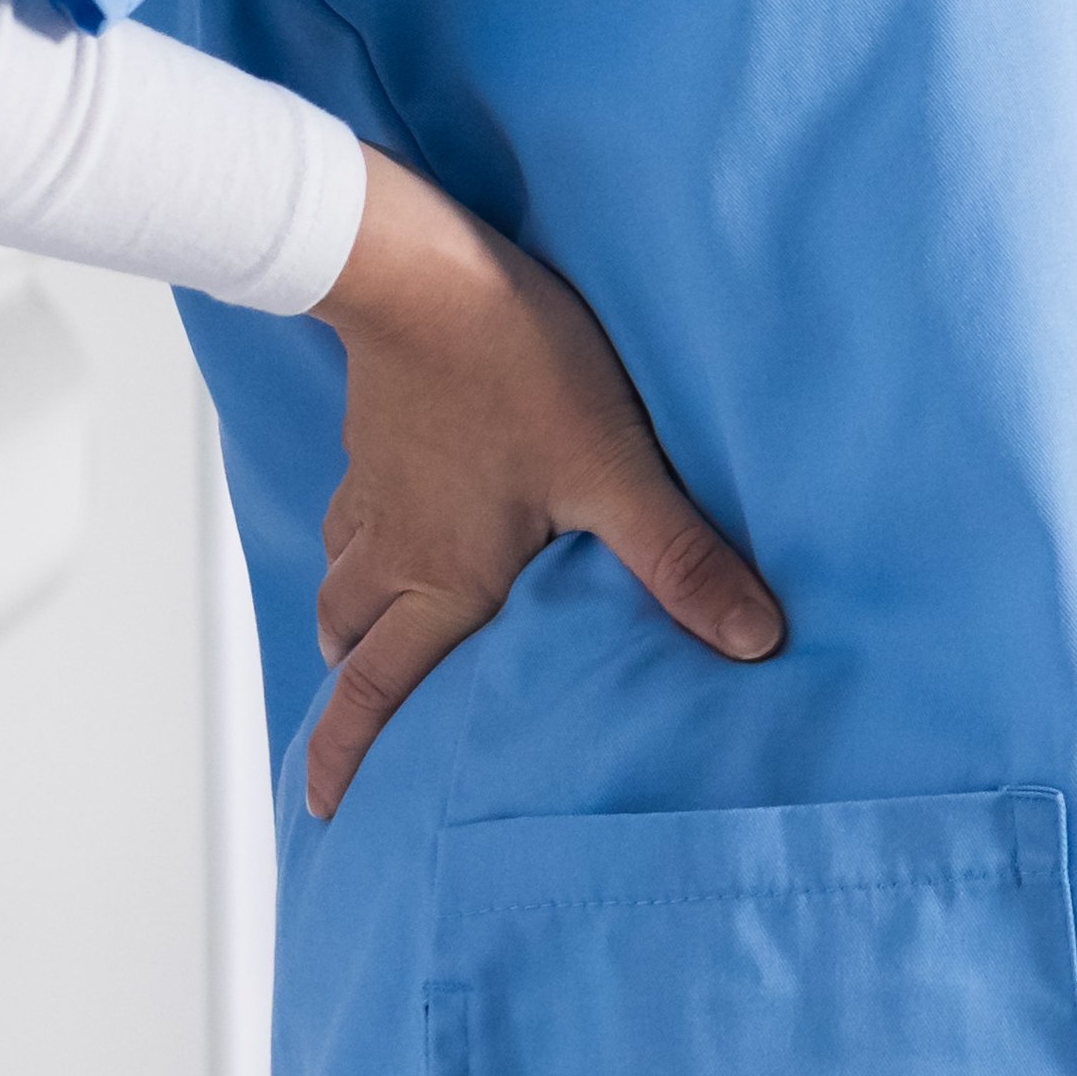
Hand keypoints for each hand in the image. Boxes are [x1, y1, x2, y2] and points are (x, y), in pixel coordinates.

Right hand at [299, 154, 781, 813]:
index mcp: (440, 580)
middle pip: (350, 642)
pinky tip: (403, 525)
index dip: (345, 753)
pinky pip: (356, 516)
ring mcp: (376, 490)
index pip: (377, 690)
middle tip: (364, 723)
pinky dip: (368, 544)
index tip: (322, 806)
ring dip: (358, 618)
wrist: (421, 269)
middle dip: (354, 690)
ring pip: (345, 578)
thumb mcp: (615, 470)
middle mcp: (394, 548)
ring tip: (380, 640)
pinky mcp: (376, 439)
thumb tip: (754, 639)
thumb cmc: (514, 367)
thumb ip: (678, 559)